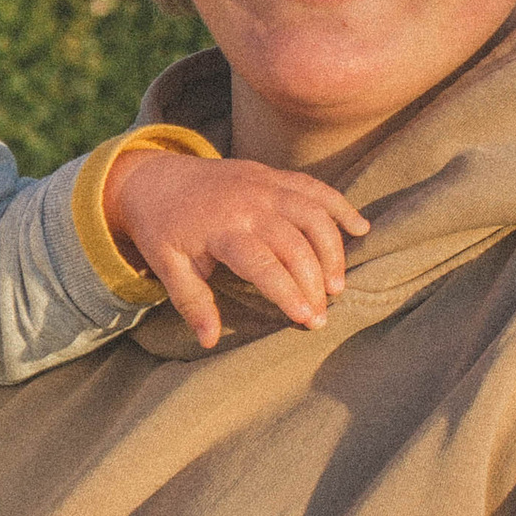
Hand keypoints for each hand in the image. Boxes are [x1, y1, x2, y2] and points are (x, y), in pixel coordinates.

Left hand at [100, 147, 370, 350]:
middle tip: (322, 315)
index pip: (264, 265)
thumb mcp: (166, 267)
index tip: (307, 319)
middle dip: (314, 282)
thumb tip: (209, 340)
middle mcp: (249, 204)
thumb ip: (192, 302)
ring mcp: (265, 185)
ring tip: (337, 285)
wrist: (154, 178)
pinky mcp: (273, 175)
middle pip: (295, 244)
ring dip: (332, 250)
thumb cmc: (162, 228)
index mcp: (221, 229)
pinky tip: (361, 228)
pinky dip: (340, 206)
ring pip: (313, 214)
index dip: (289, 293)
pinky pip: (315, 187)